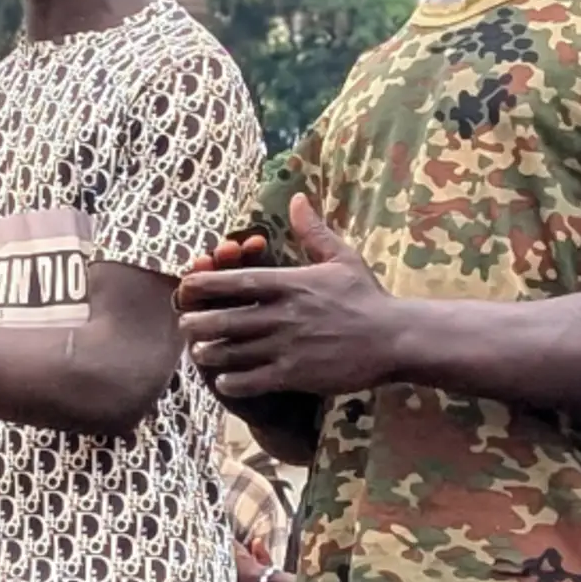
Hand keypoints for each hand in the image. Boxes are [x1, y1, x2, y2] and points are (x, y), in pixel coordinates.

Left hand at [176, 195, 405, 397]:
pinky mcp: (297, 375)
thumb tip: (296, 198)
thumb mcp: (341, 257)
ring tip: (199, 352)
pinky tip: (224, 380)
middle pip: (226, 320)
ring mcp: (288, 346)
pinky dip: (234, 382)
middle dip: (199, 323)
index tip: (186, 285)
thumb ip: (313, 231)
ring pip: (234, 353)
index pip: (237, 282)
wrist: (396, 338)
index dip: (206, 284)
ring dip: (211, 353)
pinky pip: (254, 381)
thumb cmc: (367, 297)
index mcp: (291, 284)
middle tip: (185, 325)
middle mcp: (284, 315)